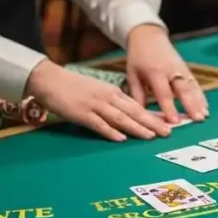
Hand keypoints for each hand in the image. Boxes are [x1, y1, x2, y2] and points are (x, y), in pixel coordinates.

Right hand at [25, 59, 172, 142]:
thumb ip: (113, 101)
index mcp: (113, 92)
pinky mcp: (81, 113)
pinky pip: (98, 124)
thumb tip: (129, 114)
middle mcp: (107, 97)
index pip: (137, 105)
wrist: (50, 79)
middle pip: (134, 112)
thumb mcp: (98, 90)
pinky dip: (110, 131)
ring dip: (137, 128)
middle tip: (167, 132)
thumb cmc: (74, 86)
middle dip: (152, 123)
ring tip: (151, 136)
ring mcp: (95, 105)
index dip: (153, 115)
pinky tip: (121, 138)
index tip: (167, 122)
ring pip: (120, 118)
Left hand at [125, 24, 207, 123]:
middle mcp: (171, 70)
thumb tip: (141, 116)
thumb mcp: (132, 75)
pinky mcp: (186, 68)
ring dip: (199, 101)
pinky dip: (201, 95)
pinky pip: (195, 83)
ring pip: (192, 86)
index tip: (174, 121)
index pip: (164, 92)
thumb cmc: (138, 58)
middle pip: (183, 89)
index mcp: (155, 72)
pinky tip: (206, 106)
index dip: (169, 107)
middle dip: (191, 105)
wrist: (148, 36)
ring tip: (205, 115)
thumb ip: (137, 95)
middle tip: (198, 119)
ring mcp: (181, 68)